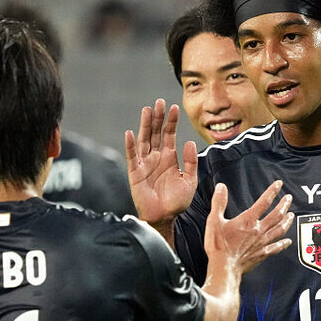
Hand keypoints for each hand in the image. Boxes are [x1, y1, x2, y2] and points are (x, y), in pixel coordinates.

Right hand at [125, 99, 197, 228]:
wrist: (165, 217)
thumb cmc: (177, 201)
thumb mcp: (190, 181)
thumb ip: (191, 162)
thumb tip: (190, 142)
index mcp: (169, 157)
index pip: (169, 134)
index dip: (171, 121)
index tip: (174, 107)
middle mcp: (156, 157)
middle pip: (156, 133)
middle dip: (158, 117)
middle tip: (159, 102)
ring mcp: (145, 163)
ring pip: (144, 140)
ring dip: (145, 125)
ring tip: (147, 110)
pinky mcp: (135, 173)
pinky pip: (132, 157)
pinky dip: (130, 145)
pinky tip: (130, 133)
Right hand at [204, 181, 293, 274]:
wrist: (224, 267)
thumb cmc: (219, 246)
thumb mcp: (214, 221)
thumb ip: (219, 203)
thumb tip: (221, 188)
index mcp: (248, 220)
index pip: (264, 202)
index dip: (272, 191)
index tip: (278, 185)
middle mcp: (258, 230)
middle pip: (276, 215)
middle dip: (284, 205)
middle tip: (289, 198)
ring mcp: (262, 242)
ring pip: (279, 229)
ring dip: (287, 221)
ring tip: (291, 215)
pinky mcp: (262, 254)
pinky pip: (277, 247)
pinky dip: (284, 243)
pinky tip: (288, 241)